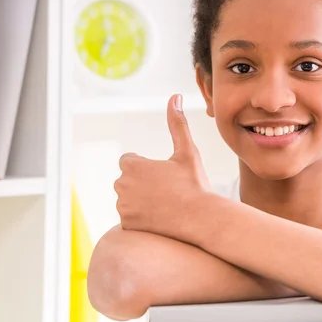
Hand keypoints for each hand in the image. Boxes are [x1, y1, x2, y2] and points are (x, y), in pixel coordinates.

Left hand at [114, 94, 209, 237]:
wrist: (200, 219)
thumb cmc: (195, 184)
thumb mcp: (187, 152)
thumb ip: (177, 124)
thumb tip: (175, 96)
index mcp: (132, 165)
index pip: (129, 161)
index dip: (147, 168)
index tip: (164, 176)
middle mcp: (121, 184)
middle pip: (127, 181)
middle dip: (142, 185)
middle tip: (168, 192)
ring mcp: (122, 206)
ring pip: (128, 200)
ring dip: (141, 201)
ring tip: (166, 206)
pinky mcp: (126, 224)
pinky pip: (130, 218)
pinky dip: (140, 219)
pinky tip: (160, 219)